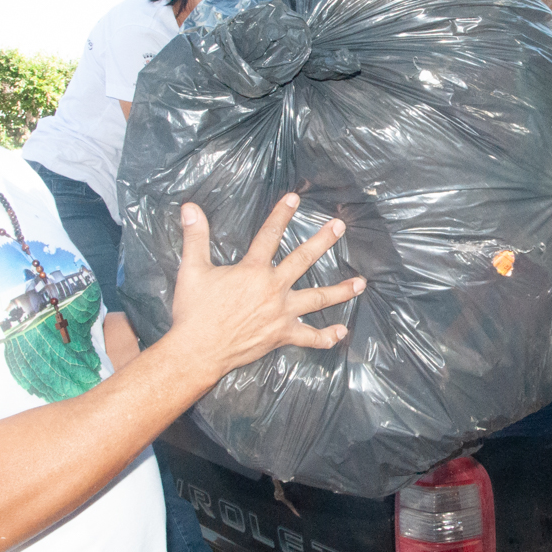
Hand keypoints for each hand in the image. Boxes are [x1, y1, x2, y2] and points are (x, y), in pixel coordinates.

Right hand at [167, 193, 363, 385]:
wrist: (197, 351)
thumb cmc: (194, 312)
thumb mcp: (192, 270)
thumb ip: (195, 237)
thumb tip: (190, 208)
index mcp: (252, 271)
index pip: (269, 235)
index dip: (281, 215)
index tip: (294, 199)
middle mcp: (273, 289)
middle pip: (303, 260)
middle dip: (323, 241)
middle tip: (340, 227)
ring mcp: (281, 314)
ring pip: (317, 299)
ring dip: (341, 290)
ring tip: (361, 283)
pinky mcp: (282, 336)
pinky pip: (309, 337)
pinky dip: (326, 337)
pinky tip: (341, 332)